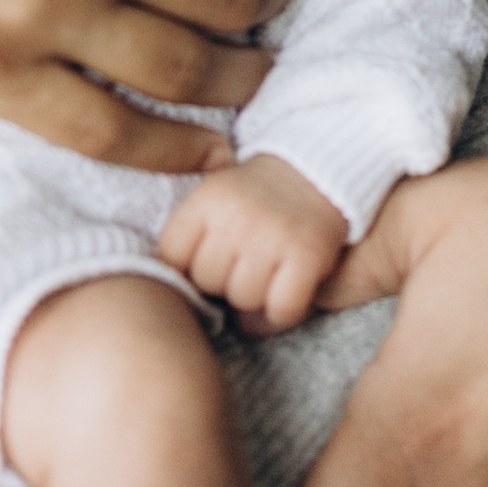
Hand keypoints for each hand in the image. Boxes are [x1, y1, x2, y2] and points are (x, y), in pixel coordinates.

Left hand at [161, 152, 349, 333]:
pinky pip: (280, 311)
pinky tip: (285, 291)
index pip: (170, 258)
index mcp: (208, 199)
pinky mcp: (308, 256)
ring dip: (254, 297)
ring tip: (266, 271)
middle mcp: (238, 216)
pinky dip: (282, 312)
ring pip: (243, 301)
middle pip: (207, 283)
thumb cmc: (256, 198)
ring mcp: (274, 236)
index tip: (205, 257)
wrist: (317, 174)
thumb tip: (173, 293)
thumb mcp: (213, 199)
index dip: (186, 266)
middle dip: (222, 280)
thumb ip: (188, 237)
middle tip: (243, 261)